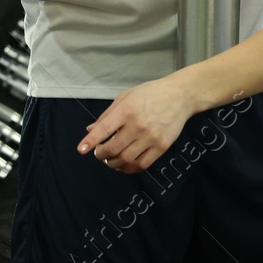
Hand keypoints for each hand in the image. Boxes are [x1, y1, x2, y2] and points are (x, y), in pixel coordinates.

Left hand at [79, 74, 194, 172]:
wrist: (180, 96)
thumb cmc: (150, 94)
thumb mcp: (125, 98)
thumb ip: (108, 115)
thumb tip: (91, 130)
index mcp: (127, 110)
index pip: (104, 129)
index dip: (90, 141)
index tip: (81, 150)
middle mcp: (138, 125)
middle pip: (113, 149)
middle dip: (101, 154)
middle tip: (99, 153)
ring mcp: (151, 137)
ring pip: (126, 159)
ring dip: (113, 163)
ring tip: (110, 160)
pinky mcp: (162, 146)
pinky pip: (142, 164)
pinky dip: (129, 168)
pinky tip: (124, 165)